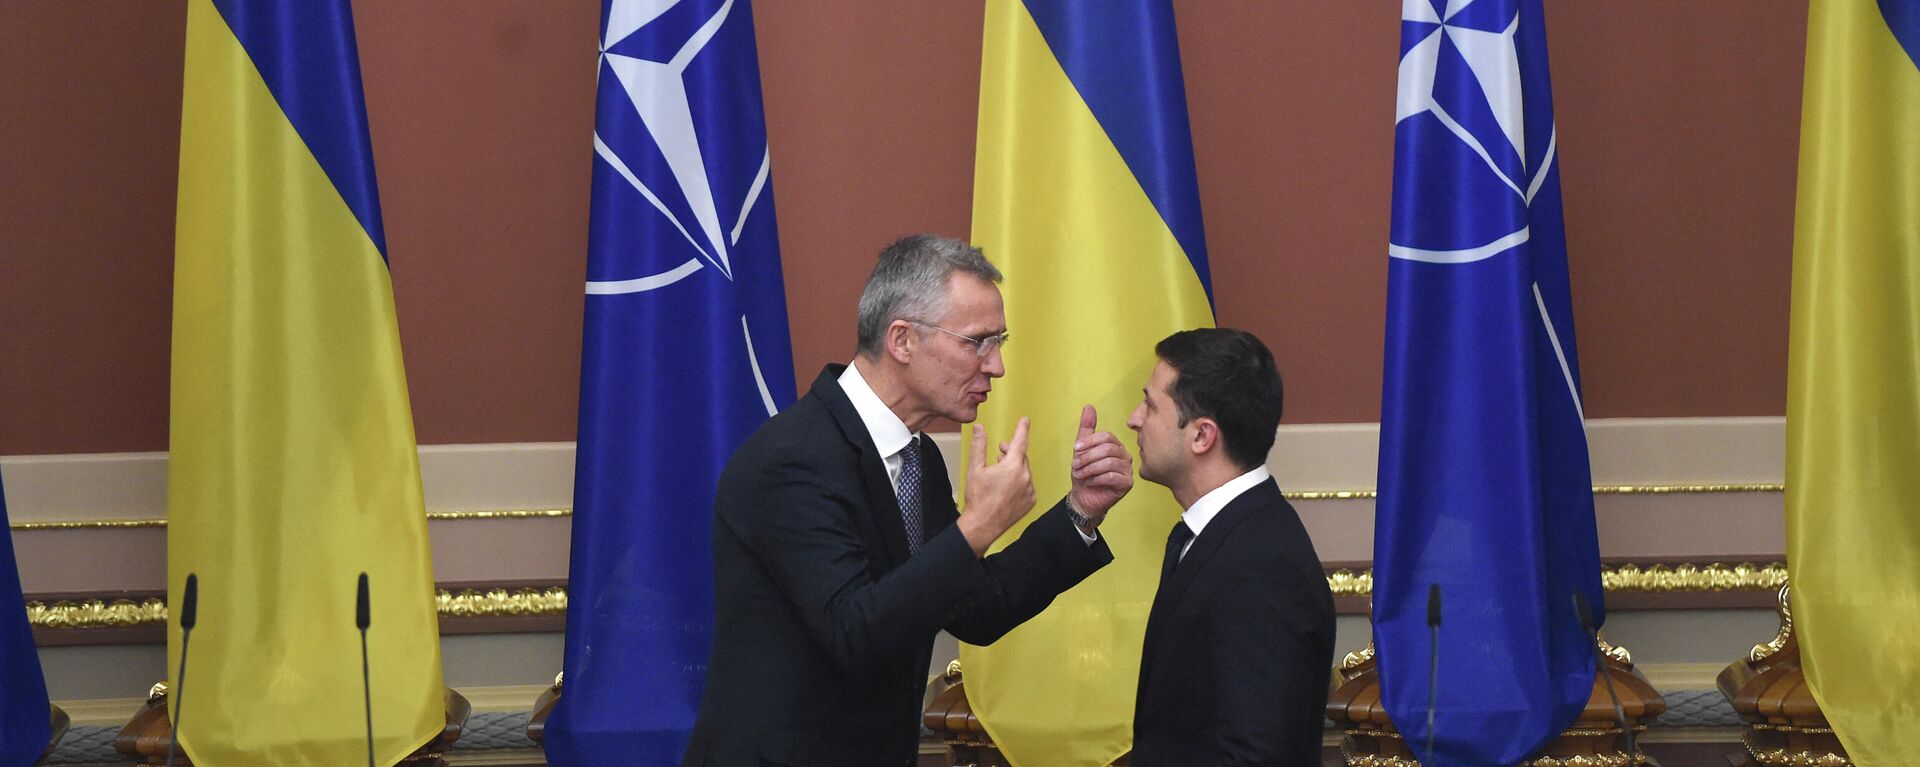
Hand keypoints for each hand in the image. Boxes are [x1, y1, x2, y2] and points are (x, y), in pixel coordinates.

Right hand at [957, 418, 1035, 556]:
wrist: (983, 524)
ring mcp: (1030, 490)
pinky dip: (1019, 482)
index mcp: (1012, 466)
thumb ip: (979, 446)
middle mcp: (1025, 477)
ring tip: (1000, 472)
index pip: (1020, 441)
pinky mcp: (1031, 500)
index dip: (1022, 429)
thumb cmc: (978, 498)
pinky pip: (1027, 485)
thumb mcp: (975, 469)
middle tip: (999, 453)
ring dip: (1014, 468)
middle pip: (1021, 457)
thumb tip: (979, 428)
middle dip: (1011, 452)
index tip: (1025, 421)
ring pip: (1024, 471)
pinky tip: (1006, 487)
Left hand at [1068, 405, 1132, 526]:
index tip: (1075, 448)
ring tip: (1080, 474)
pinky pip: (1112, 476)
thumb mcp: (1081, 449)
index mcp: (1115, 445)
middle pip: (1108, 449)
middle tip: (1075, 465)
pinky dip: (1096, 478)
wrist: (1084, 497)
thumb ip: (1087, 428)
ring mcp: (1128, 470)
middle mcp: (1125, 456)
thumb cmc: (1084, 473)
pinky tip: (1089, 481)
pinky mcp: (1127, 483)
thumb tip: (1089, 407)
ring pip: (1109, 462)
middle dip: (1088, 457)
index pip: (1106, 436)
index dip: (1090, 442)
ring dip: (1090, 468)